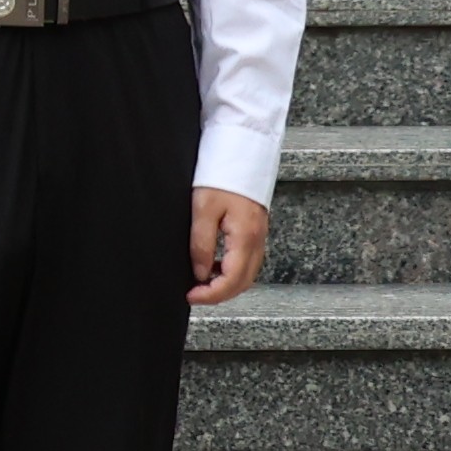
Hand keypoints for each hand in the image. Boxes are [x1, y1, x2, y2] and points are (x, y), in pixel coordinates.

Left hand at [187, 185, 273, 307]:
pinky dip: (231, 270)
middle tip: (195, 295)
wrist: (240, 154)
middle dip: (220, 294)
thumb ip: (201, 244)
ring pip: (247, 273)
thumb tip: (200, 272)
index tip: (191, 296)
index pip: (232, 280)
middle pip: (243, 282)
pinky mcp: (255, 231)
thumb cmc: (220, 177)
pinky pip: (246, 260)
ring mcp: (259, 237)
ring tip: (200, 284)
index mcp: (245, 238)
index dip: (212, 294)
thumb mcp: (202, 210)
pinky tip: (213, 266)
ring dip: (226, 284)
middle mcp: (257, 241)